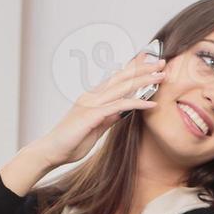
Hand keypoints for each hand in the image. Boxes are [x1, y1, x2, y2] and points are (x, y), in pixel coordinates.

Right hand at [1, 50, 164, 194]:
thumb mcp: (95, 128)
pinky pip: (119, 105)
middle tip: (162, 63)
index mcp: (92, 97)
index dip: (133, 69)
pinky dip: (137, 102)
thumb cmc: (71, 142)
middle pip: (122, 77)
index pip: (116, 79)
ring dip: (144, 80)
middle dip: (143, 68)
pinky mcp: (92, 114)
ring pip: (122, 87)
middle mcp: (92, 96)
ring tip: (162, 76)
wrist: (51, 152)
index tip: (149, 62)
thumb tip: (122, 111)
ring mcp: (91, 103)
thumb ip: (108, 117)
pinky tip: (151, 103)